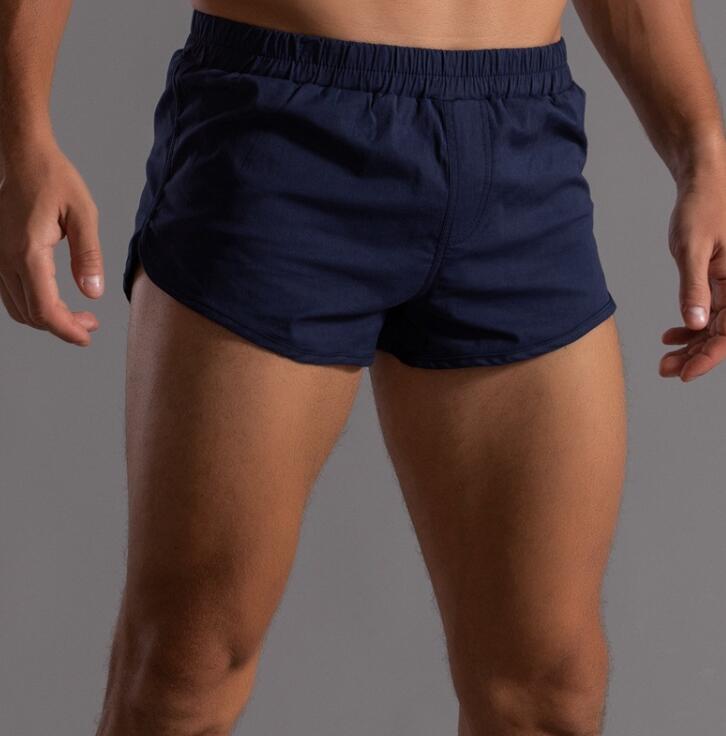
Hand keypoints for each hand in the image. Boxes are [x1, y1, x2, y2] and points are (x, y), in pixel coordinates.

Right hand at [0, 140, 102, 345]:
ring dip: (49, 319)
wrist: (24, 159)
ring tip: (80, 316)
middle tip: (92, 324)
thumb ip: (89, 256)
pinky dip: (35, 306)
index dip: (67, 330)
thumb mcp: (83, 214)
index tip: (88, 335)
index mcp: (27, 252)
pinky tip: (58, 301)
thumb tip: (93, 292)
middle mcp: (5, 259)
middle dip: (63, 327)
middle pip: (32, 314)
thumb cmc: (55, 181)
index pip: (44, 308)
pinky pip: (12, 294)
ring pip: (19, 309)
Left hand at [660, 164, 725, 381]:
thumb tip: (695, 325)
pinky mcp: (721, 280)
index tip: (684, 373)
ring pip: (716, 326)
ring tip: (666, 358)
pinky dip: (692, 326)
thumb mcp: (692, 248)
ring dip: (692, 345)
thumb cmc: (703, 206)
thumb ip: (694, 287)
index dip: (709, 357)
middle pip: (724, 334)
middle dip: (697, 355)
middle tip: (666, 369)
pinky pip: (710, 311)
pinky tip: (672, 336)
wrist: (704, 181)